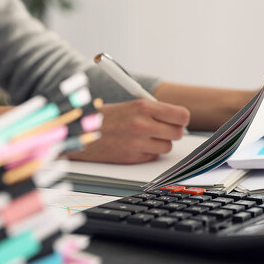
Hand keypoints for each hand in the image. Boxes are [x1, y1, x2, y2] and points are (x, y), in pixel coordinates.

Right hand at [68, 99, 189, 163]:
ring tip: (145, 137)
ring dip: (159, 143)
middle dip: (171, 132)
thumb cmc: (107, 117)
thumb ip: (155, 111)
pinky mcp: (132, 157)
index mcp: (144, 107)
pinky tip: (135, 145)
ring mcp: (138, 143)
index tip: (178, 120)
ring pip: (167, 147)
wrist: (81, 131)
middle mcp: (143, 125)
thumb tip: (179, 119)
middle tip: (161, 129)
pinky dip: (148, 153)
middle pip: (177, 133)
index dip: (181, 120)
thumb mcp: (132, 105)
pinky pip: (153, 157)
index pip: (181, 116)